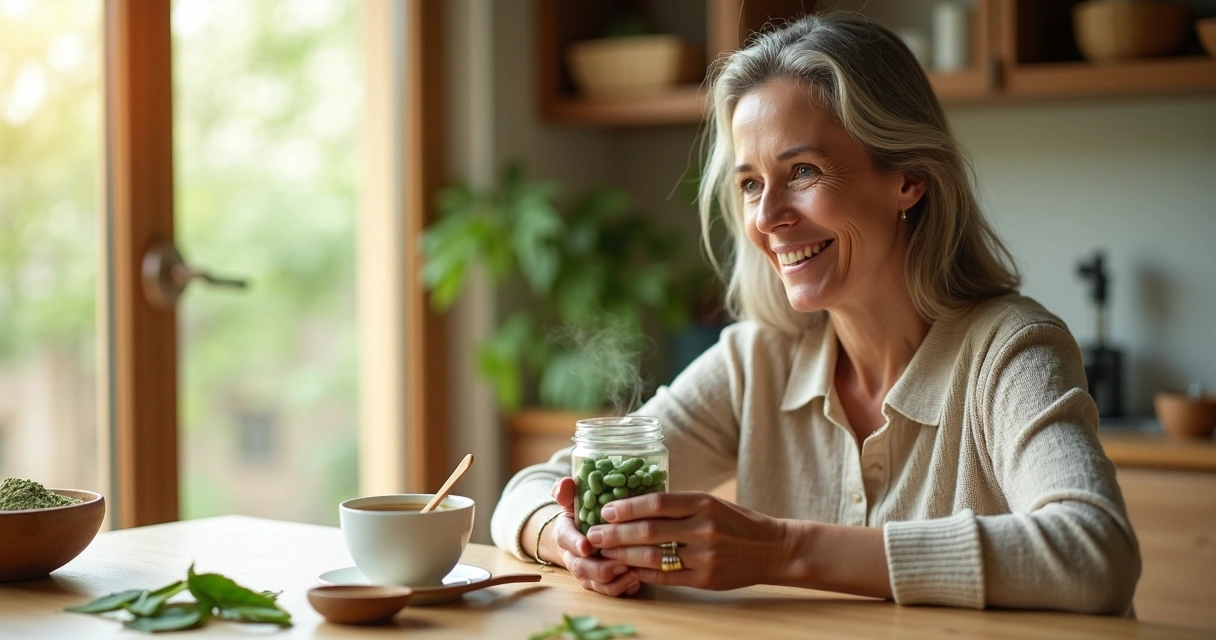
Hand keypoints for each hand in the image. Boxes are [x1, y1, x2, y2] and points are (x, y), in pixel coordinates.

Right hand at [548, 477, 640, 596]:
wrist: (582, 534)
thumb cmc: (583, 513)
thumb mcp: (573, 499)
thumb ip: (567, 490)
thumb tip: (566, 483)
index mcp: (565, 533)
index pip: (565, 539)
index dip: (575, 543)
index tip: (587, 546)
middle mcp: (573, 557)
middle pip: (581, 568)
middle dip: (600, 567)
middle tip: (621, 561)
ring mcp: (588, 573)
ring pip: (597, 584)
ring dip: (615, 580)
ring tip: (633, 571)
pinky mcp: (602, 583)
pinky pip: (610, 592)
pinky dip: (624, 587)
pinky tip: (637, 578)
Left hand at [587, 492, 784, 589]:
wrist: (772, 548)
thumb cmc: (737, 522)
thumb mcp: (711, 503)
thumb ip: (678, 505)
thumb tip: (634, 505)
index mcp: (703, 503)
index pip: (657, 502)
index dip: (627, 507)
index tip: (605, 509)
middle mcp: (704, 528)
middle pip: (649, 531)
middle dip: (615, 533)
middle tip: (593, 534)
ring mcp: (705, 556)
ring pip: (654, 556)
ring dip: (624, 555)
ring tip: (604, 553)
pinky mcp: (705, 579)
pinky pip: (666, 576)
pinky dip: (643, 573)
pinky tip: (627, 568)